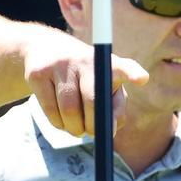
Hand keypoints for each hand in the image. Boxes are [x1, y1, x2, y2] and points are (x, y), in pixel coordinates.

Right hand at [22, 30, 148, 138]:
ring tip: (76, 127)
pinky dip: (58, 124)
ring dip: (74, 128)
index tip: (142, 79)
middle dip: (94, 126)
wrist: (45, 48)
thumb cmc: (85, 75)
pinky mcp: (39, 73)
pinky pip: (50, 110)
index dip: (132, 72)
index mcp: (107, 62)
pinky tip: (62, 120)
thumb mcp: (104, 84)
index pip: (122, 66)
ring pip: (69, 110)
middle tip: (91, 132)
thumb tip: (112, 129)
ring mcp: (60, 63)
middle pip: (93, 101)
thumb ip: (115, 108)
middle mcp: (85, 58)